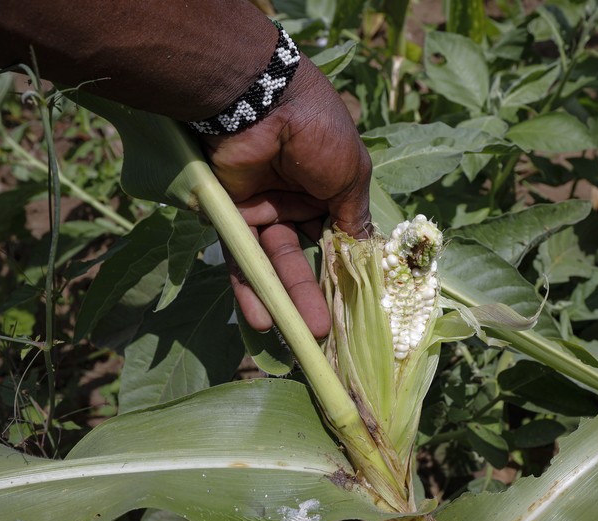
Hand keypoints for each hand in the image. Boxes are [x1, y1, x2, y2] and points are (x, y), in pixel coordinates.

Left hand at [200, 57, 371, 339]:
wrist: (263, 104)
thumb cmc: (319, 134)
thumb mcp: (351, 176)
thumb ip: (353, 218)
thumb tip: (365, 254)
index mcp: (328, 192)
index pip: (336, 240)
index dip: (342, 272)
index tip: (353, 306)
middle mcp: (296, 204)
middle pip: (306, 259)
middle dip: (317, 296)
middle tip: (328, 335)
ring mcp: (263, 212)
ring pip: (276, 265)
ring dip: (288, 301)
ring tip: (302, 338)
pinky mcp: (232, 219)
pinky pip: (242, 260)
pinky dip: (251, 290)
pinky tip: (265, 321)